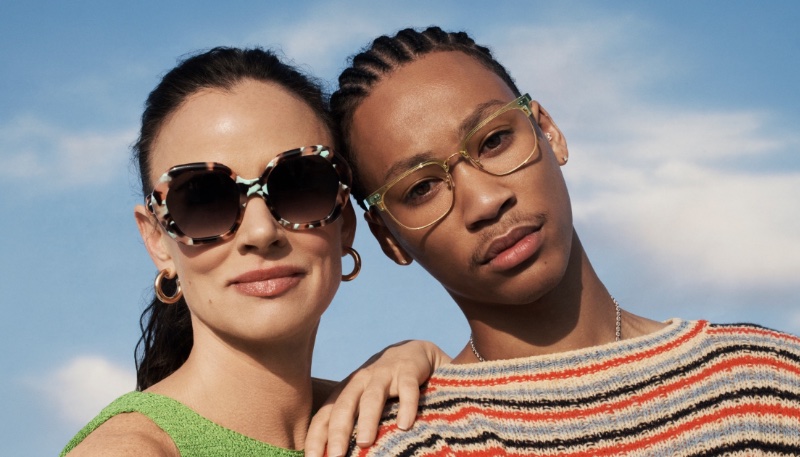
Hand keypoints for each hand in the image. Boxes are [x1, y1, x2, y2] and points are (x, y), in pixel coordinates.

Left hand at [305, 340, 450, 456]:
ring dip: (367, 420)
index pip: (325, 416)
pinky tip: (405, 425)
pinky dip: (406, 406)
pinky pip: (407, 388)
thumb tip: (335, 455)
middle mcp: (360, 381)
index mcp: (346, 392)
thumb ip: (351, 421)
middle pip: (344, 406)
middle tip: (335, 456)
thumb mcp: (363, 399)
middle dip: (338, 432)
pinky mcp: (407, 371)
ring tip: (365, 443)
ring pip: (372, 397)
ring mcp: (384, 375)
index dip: (315, 437)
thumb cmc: (383, 385)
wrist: (413, 351)